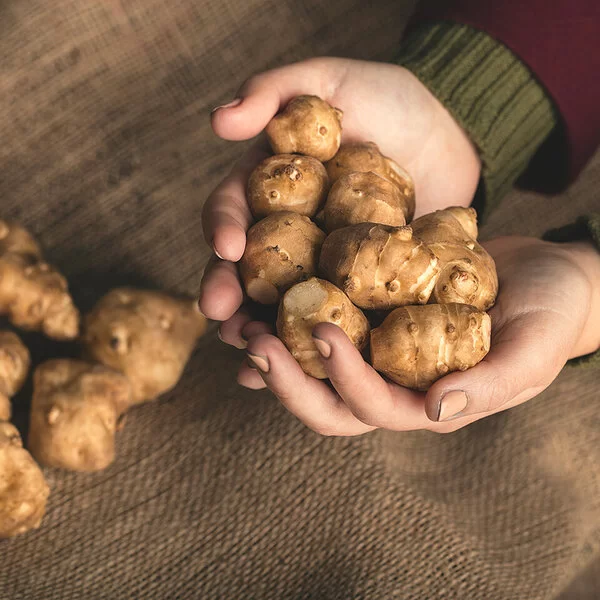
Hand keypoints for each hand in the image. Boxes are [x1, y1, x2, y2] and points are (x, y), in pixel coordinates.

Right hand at [199, 57, 480, 327]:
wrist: (449, 130)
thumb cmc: (386, 99)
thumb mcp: (327, 79)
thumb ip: (273, 91)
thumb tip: (217, 121)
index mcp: (269, 187)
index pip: (234, 210)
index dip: (223, 229)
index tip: (228, 248)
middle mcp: (287, 230)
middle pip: (248, 268)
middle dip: (231, 293)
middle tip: (223, 319)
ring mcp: (321, 261)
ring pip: (281, 301)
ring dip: (262, 329)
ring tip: (252, 353)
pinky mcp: (359, 284)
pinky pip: (333, 315)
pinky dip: (314, 343)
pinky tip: (301, 370)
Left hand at [237, 237, 599, 434]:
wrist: (546, 276)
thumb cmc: (551, 313)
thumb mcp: (535, 348)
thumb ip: (493, 383)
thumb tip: (436, 409)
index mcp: (429, 402)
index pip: (374, 407)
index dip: (344, 379)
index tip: (321, 333)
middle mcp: (396, 385)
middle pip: (328, 403)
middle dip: (288, 380)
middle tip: (254, 342)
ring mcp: (380, 353)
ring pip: (315, 368)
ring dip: (275, 352)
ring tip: (239, 324)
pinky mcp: (373, 317)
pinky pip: (326, 321)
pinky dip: (291, 318)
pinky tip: (262, 298)